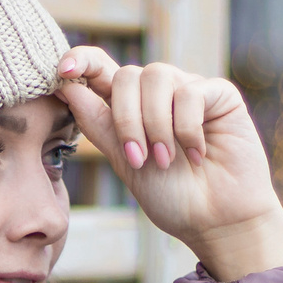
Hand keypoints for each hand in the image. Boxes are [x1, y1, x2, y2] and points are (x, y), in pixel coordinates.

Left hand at [51, 48, 282, 282]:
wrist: (216, 222)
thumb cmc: (172, 196)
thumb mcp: (125, 162)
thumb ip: (99, 124)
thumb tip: (67, 88)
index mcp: (130, 107)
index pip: (101, 69)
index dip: (81, 60)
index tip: (63, 73)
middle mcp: (158, 94)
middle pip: (127, 75)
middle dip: (126, 119)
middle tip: (139, 158)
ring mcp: (189, 90)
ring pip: (157, 77)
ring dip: (156, 125)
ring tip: (166, 159)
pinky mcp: (220, 95)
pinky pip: (191, 92)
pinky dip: (188, 128)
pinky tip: (198, 154)